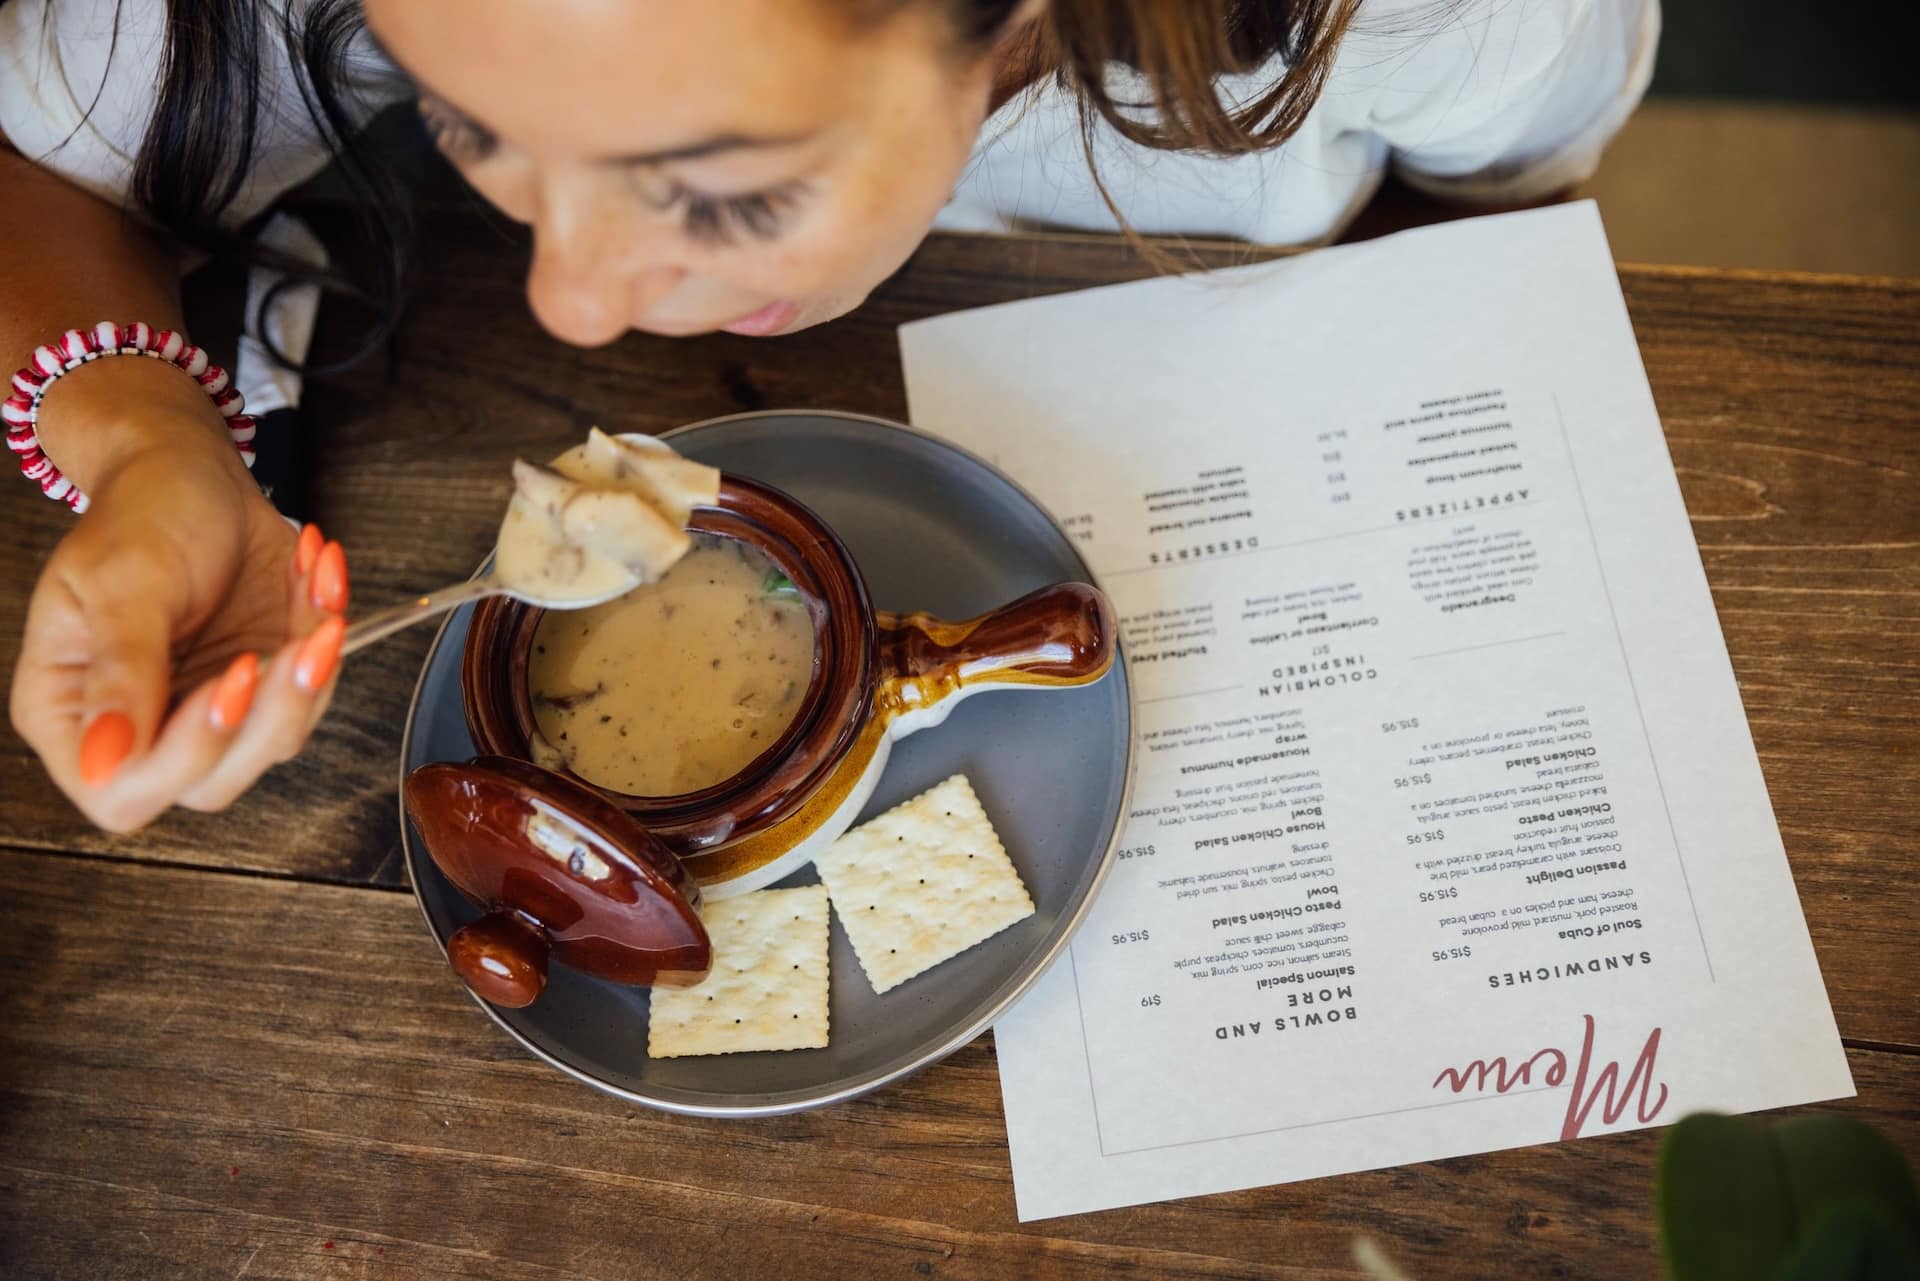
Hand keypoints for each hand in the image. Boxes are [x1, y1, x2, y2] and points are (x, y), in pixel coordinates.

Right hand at [9, 435, 350, 832]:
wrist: (195, 472)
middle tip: (301, 644)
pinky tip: (317, 577)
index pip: (121, 789)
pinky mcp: (265, 685)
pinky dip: (328, 637)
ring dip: (312, 675)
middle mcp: (143, 723)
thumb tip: (102, 762)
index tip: (230, 682)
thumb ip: (120, 673)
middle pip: (210, 781)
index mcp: (71, 709)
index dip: (183, 756)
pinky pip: (313, 691)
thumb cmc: (142, 514)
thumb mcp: (122, 583)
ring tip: (320, 603)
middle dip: (268, 715)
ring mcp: (209, 708)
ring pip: (273, 742)